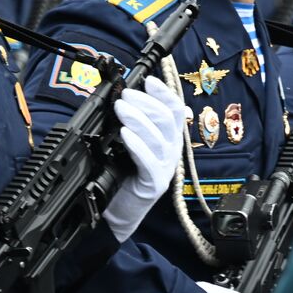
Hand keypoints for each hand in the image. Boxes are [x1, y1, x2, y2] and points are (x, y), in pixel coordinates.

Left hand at [103, 77, 183, 242]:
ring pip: (158, 137)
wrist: (118, 212)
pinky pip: (149, 160)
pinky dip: (137, 144)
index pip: (174, 110)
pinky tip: (125, 134)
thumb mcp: (128, 144)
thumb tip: (121, 98)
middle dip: (145, 102)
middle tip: (125, 96)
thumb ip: (131, 124)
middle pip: (166, 120)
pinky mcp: (154, 184)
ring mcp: (164, 168)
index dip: (164, 93)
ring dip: (139, 118)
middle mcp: (170, 151)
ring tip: (121, 108)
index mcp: (168, 139)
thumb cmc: (121, 176)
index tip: (149, 80)